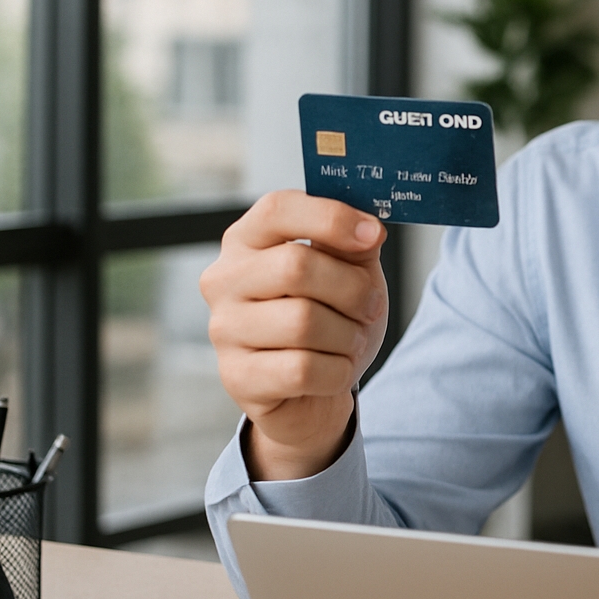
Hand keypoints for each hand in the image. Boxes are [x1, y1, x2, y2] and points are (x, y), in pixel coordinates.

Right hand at [200, 190, 388, 480]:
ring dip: (347, 335)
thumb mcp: (349, 270)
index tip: (373, 235)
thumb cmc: (330, 317)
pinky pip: (303, 369)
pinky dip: (337, 371)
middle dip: (352, 290)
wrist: (317, 388)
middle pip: (295, 266)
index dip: (331, 218)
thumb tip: (367, 229)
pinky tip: (333, 370)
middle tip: (370, 306)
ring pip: (303, 322)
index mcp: (247, 240)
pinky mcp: (236, 377)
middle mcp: (224, 280)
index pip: (277, 209)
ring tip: (349, 341)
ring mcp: (224, 329)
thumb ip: (355, 243)